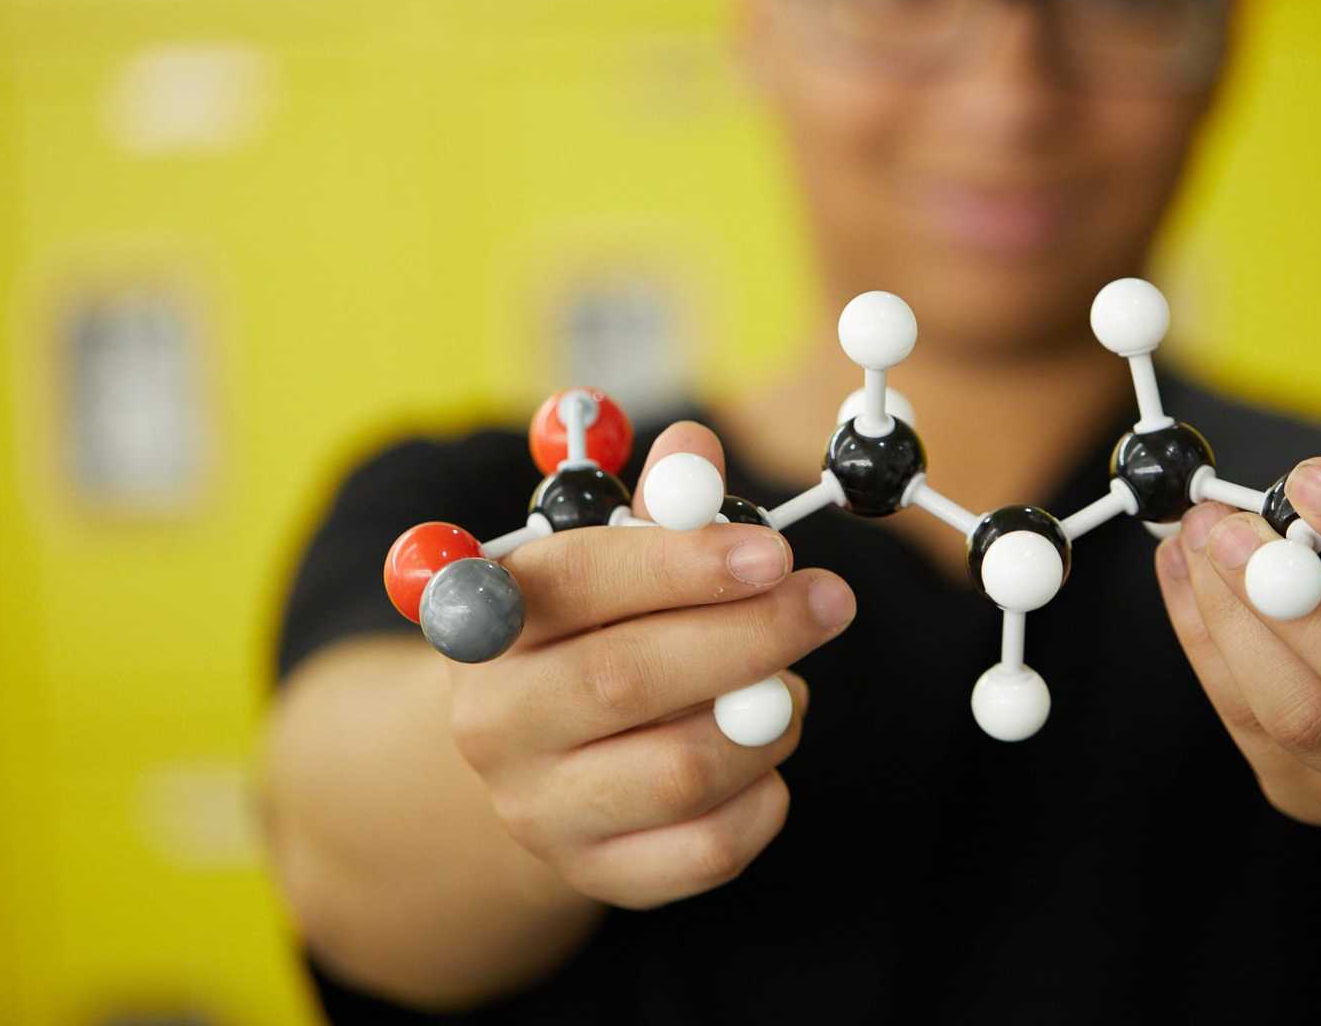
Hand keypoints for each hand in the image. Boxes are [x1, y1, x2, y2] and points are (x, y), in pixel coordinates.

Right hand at [447, 422, 855, 908]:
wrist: (542, 760)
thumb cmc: (591, 634)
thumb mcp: (607, 557)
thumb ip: (657, 504)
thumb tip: (694, 445)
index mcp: (492, 620)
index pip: (576, 583)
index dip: (680, 562)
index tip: (773, 551)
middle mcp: (495, 721)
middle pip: (628, 680)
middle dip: (749, 635)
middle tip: (829, 601)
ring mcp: (540, 810)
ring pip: (682, 771)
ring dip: (766, 718)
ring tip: (786, 686)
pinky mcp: (597, 874)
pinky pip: (708, 848)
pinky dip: (765, 796)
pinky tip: (767, 755)